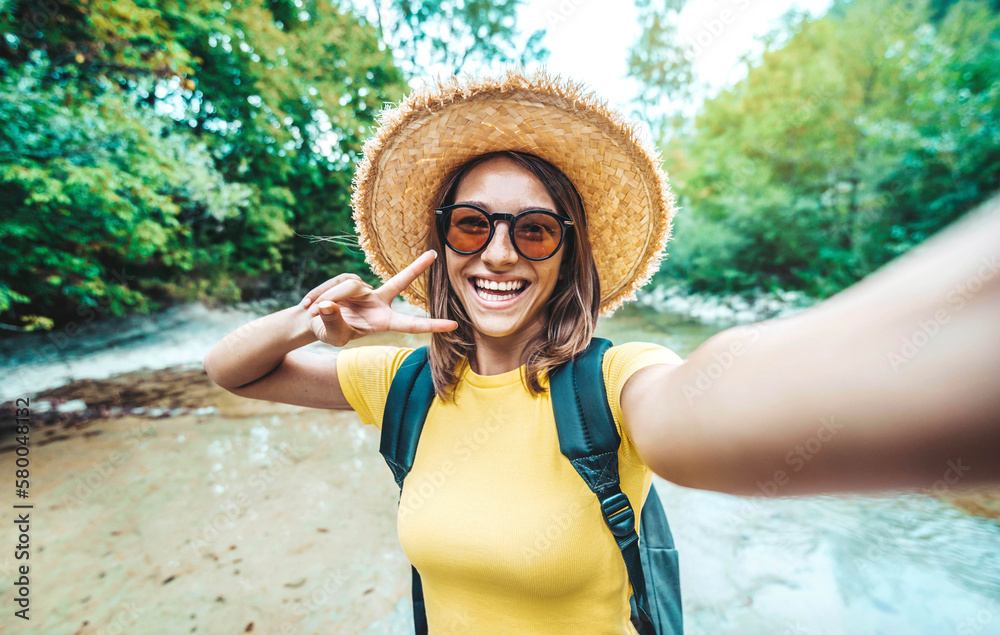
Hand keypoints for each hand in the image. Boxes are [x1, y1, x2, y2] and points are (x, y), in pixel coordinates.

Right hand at [298, 250, 457, 345]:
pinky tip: (312, 304)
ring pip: (350, 286)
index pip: (410, 324)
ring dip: (331, 297)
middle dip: (416, 267)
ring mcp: (364, 289)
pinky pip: (336, 284)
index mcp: (382, 322)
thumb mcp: (331, 335)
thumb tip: (329, 305)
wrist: (312, 320)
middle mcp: (378, 302)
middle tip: (434, 254)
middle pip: (400, 282)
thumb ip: (333, 322)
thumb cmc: (327, 332)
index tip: (454, 325)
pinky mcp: (350, 279)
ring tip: (316, 310)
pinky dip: (322, 294)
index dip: (431, 325)